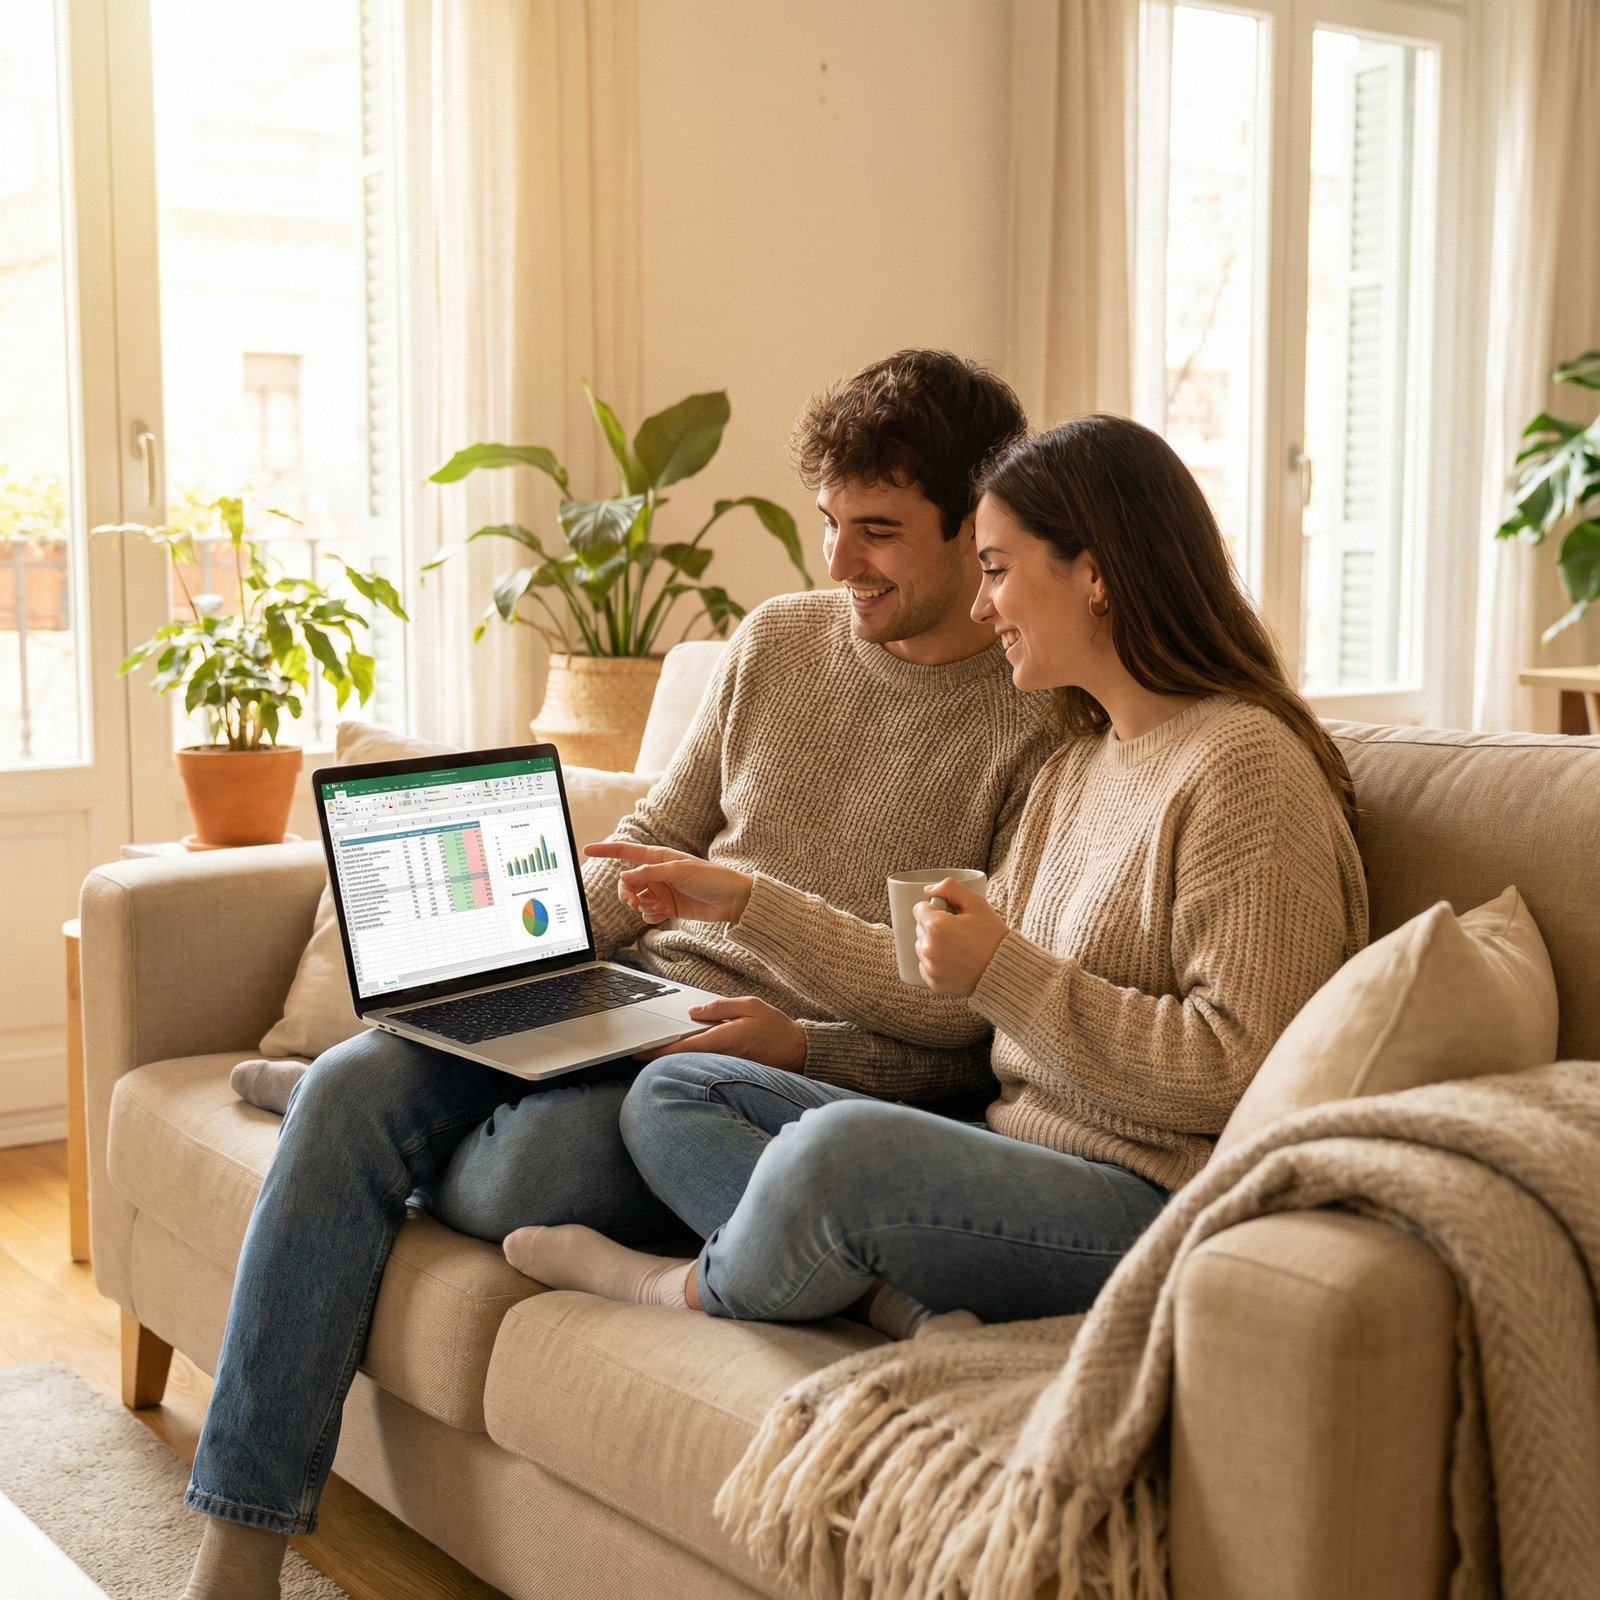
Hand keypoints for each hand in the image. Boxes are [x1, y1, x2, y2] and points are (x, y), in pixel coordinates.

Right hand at [583, 842, 752, 924]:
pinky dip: (651, 915)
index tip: (586, 850)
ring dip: (641, 905)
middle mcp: (657, 874)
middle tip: (632, 902)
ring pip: (636, 900)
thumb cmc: (712, 878)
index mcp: (659, 857)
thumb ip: (650, 874)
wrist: (733, 901)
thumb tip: (623, 877)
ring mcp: (661, 892)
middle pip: (626, 883)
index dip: (606, 850)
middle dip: (625, 893)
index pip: (627, 852)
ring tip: (657, 907)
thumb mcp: (680, 871)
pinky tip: (664, 913)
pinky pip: (647, 913)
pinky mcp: (667, 908)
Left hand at [633, 996, 806, 1069]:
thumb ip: (720, 1007)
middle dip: (660, 1058)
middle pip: (683, 1061)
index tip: (639, 1052)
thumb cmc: (776, 1027)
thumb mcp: (750, 1005)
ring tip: (656, 1054)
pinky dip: (691, 1065)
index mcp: (724, 1039)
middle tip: (639, 1054)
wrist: (800, 1052)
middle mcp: (722, 1057)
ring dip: (674, 1062)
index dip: (658, 1050)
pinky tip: (683, 1059)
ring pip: (693, 1067)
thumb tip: (694, 1012)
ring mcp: (727, 1068)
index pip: (683, 1048)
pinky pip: (706, 1070)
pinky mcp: (732, 1073)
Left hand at [912, 877, 1007, 994]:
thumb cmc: (993, 935)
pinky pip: (926, 968)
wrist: (1005, 969)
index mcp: (935, 926)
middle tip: (959, 932)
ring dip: (934, 945)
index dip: (937, 910)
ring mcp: (930, 968)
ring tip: (958, 948)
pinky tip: (955, 962)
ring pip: (922, 948)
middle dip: (935, 927)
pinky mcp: (934, 984)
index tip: (952, 916)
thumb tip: (928, 889)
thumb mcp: (976, 903)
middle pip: (920, 929)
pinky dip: (936, 964)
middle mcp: (928, 948)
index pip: (920, 909)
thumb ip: (950, 888)